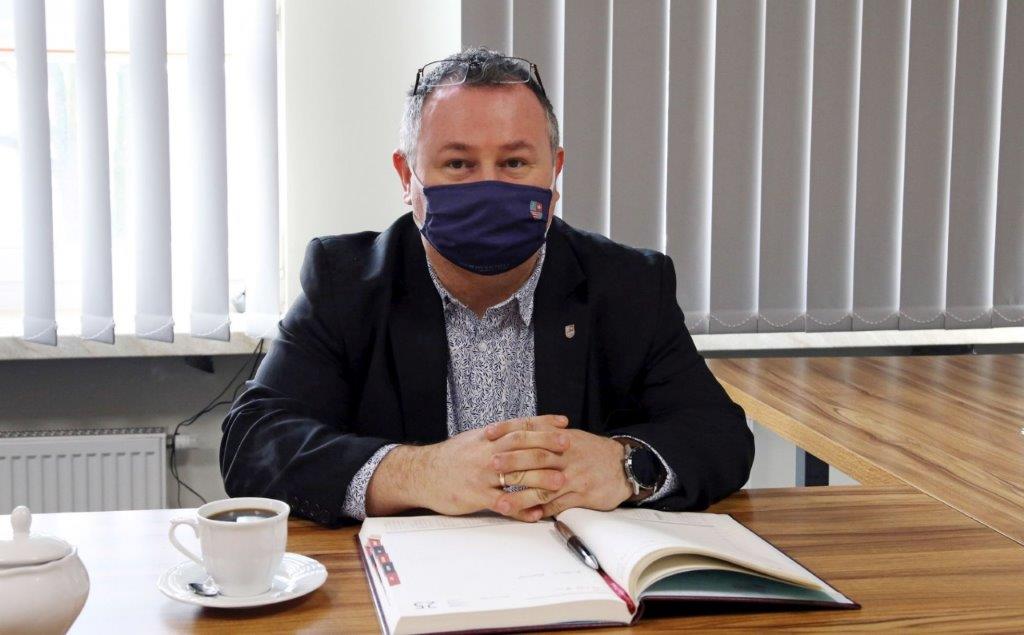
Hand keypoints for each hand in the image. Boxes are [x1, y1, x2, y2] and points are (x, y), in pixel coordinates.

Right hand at [417, 415, 571, 516]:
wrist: (422, 474)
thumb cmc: (452, 458)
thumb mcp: (474, 439)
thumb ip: (498, 436)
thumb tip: (523, 430)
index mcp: (487, 437)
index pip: (519, 426)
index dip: (543, 423)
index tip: (563, 422)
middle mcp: (486, 453)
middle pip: (521, 446)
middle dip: (546, 445)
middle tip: (568, 445)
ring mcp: (481, 475)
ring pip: (514, 475)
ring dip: (539, 478)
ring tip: (560, 481)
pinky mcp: (475, 496)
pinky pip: (502, 503)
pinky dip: (520, 509)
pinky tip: (535, 514)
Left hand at [486, 425, 633, 521]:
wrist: (624, 466)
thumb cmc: (592, 452)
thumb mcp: (571, 437)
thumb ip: (546, 434)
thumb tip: (517, 432)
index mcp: (561, 438)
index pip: (531, 429)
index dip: (509, 430)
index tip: (488, 433)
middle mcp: (566, 455)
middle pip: (535, 457)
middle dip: (512, 462)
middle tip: (491, 467)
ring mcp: (574, 476)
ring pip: (543, 486)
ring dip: (521, 496)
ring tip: (502, 503)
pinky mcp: (582, 495)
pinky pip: (558, 505)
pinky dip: (542, 511)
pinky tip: (527, 516)